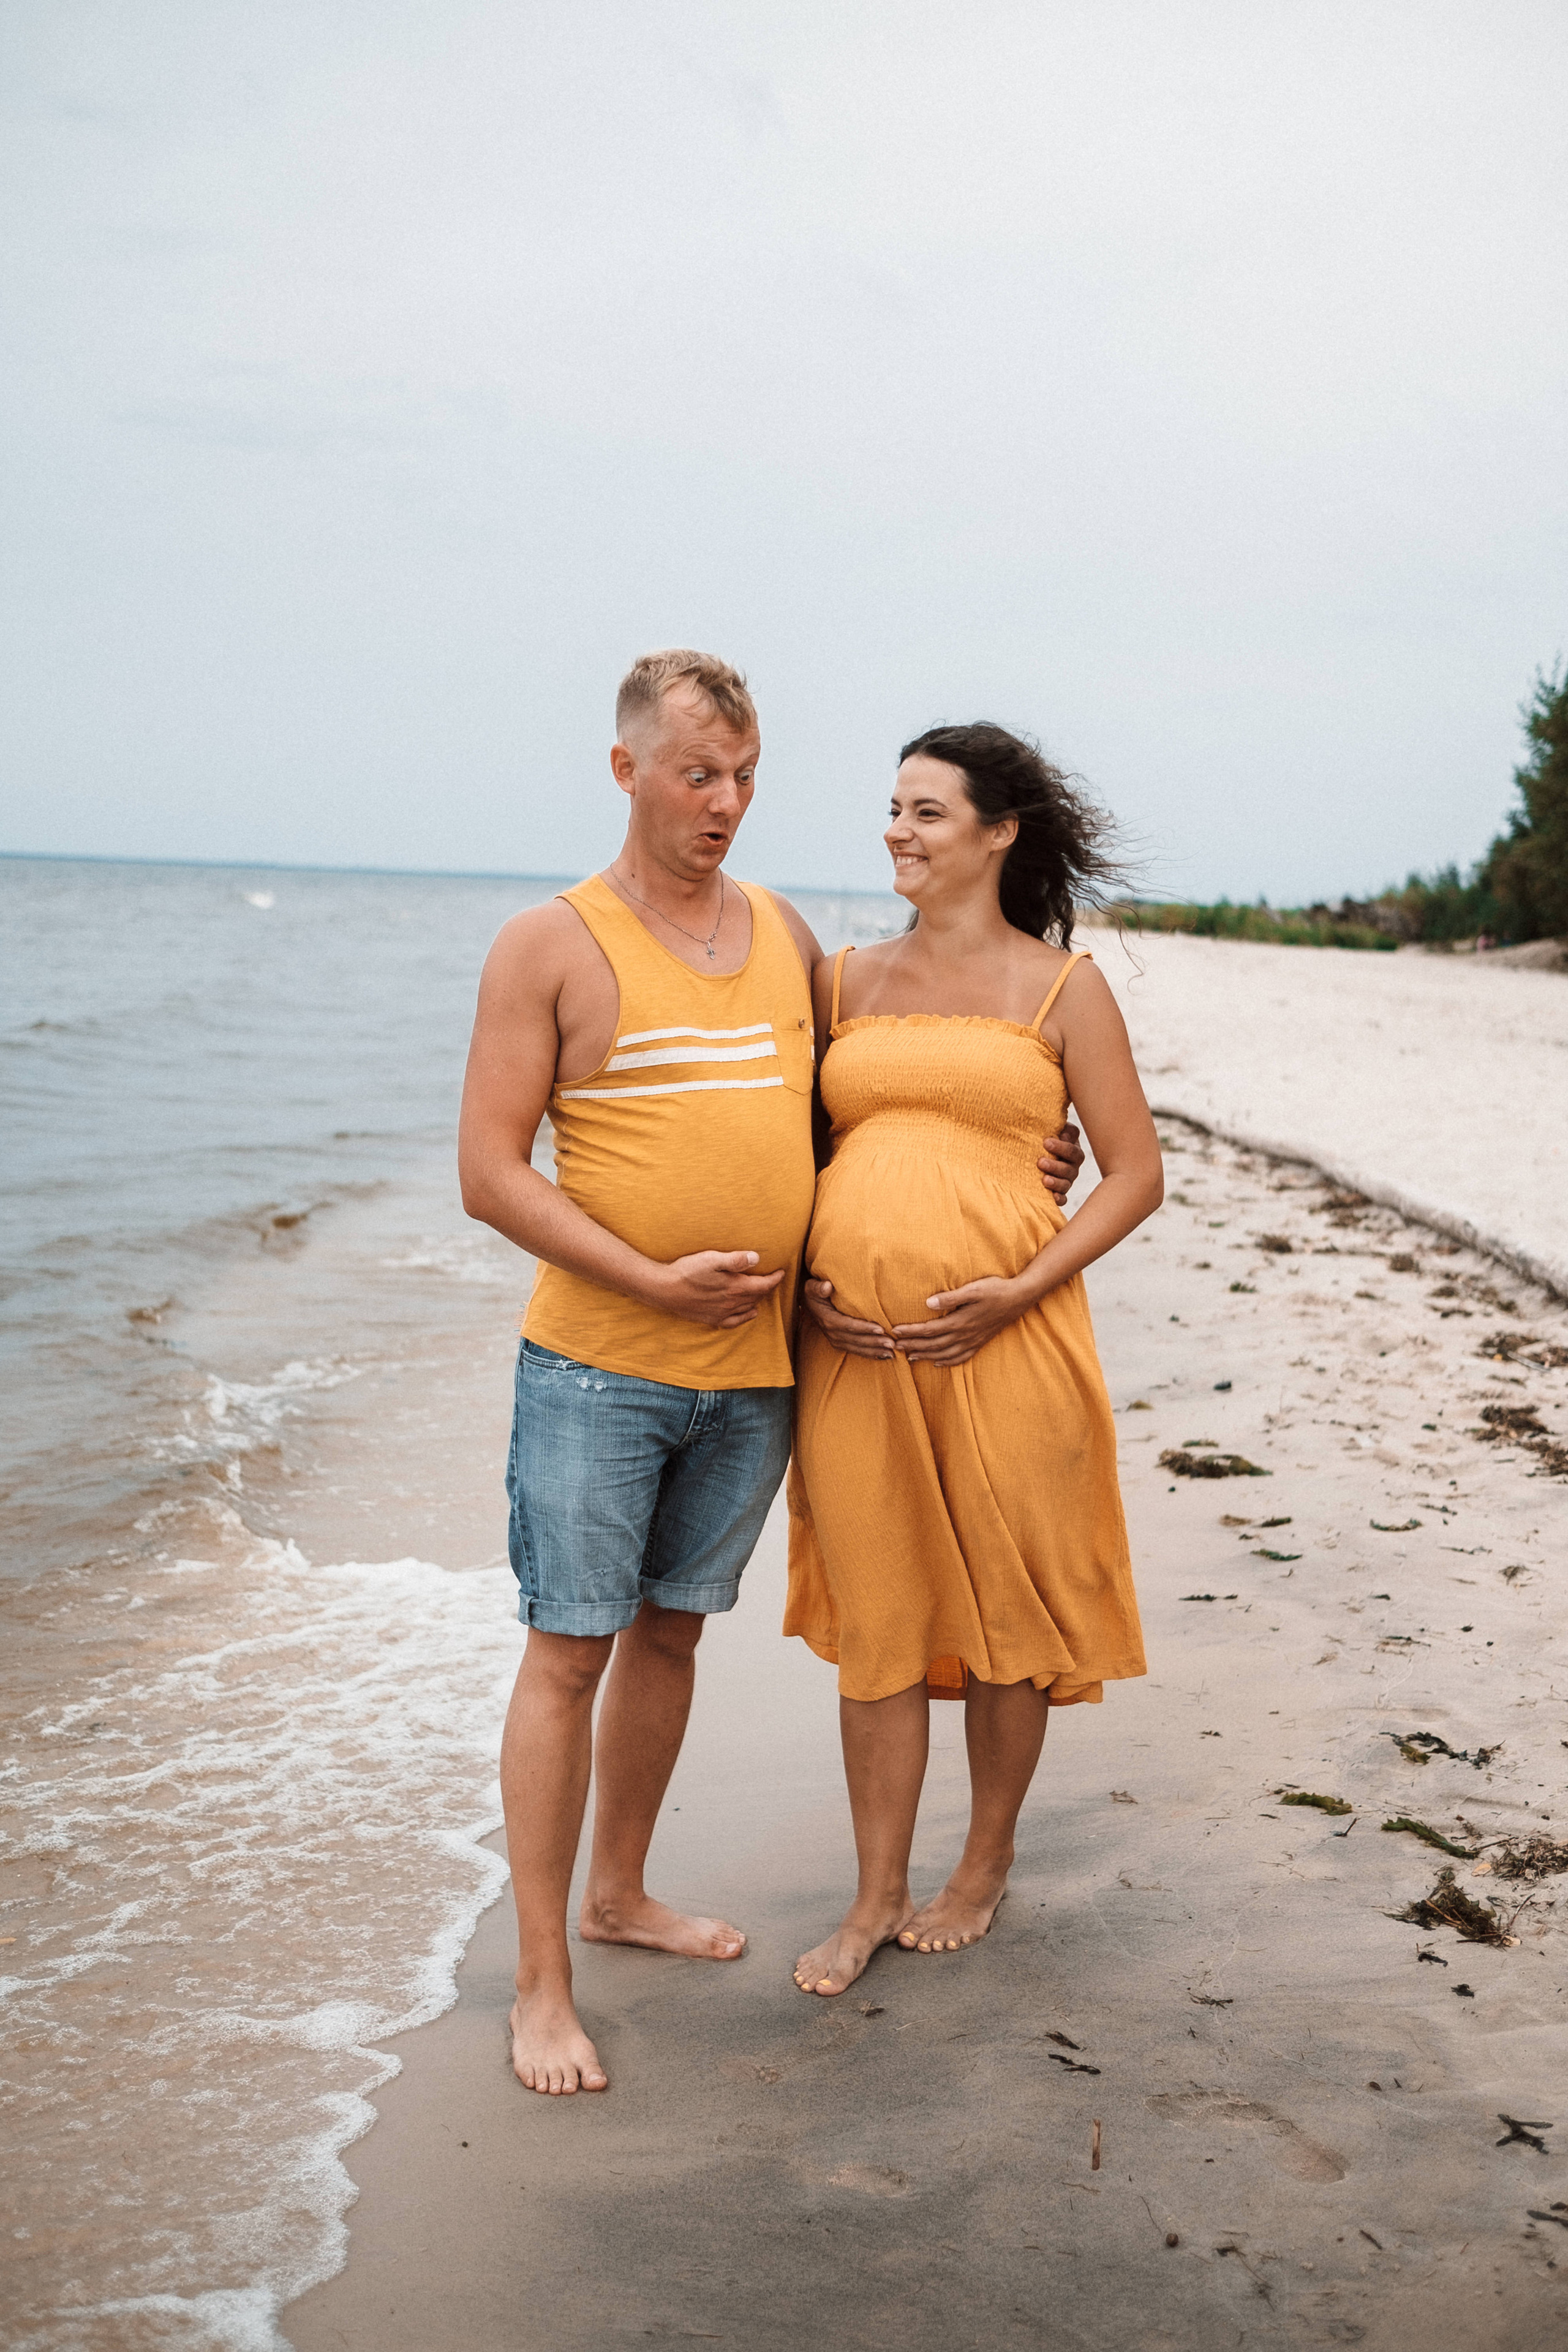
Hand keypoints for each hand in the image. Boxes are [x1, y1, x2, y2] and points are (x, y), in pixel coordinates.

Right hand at [657, 1250, 785, 1328]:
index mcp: (735, 1287)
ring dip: (758, 1299)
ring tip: (762, 1290)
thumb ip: (735, 1260)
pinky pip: (735, 1321)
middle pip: (757, 1296)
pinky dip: (746, 1317)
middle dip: (768, 1287)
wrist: (664, 1289)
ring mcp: (722, 1312)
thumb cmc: (687, 1271)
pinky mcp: (712, 1318)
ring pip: (748, 1307)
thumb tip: (756, 1258)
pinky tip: (750, 1312)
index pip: (763, 1285)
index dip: (775, 1279)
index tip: (781, 1271)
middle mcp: (731, 1303)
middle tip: (773, 1278)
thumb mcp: (711, 1259)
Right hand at [802, 1277, 894, 1358]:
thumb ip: (819, 1287)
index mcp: (828, 1319)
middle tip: (892, 1344)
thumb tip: (827, 1286)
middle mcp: (831, 1333)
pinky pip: (856, 1351)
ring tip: (892, 1352)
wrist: (807, 1302)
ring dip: (875, 1351)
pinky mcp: (839, 1343)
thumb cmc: (814, 1292)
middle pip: (856, 1340)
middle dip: (875, 1343)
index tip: (881, 1329)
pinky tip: (883, 1356)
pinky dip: (870, 1354)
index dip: (865, 1328)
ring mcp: (835, 1340)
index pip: (849, 1325)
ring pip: (857, 1348)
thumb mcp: (812, 1287)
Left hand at [891, 1276, 1027, 1366]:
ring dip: (925, 1356)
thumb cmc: (995, 1290)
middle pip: (933, 1345)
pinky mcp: (979, 1342)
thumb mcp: (973, 1289)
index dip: (911, 1332)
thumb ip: (951, 1297)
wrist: (1019, 1298)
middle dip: (913, 1346)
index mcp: (960, 1321)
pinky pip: (960, 1358)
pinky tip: (937, 1362)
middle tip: (894, 1346)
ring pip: (944, 1354)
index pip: (929, 1329)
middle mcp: (964, 1335)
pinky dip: (946, 1362)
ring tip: (909, 1357)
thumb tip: (928, 1303)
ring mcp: (973, 1341)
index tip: (895, 1331)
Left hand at [1037, 1120, 1083, 1203]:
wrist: (1029, 1158)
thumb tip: (1042, 1115)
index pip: (1072, 1141)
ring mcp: (1068, 1177)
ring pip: (1067, 1180)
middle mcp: (1072, 1161)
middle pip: (1072, 1162)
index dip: (1061, 1144)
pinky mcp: (1061, 1192)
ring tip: (1044, 1180)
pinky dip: (1059, 1198)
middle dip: (1056, 1162)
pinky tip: (1053, 1197)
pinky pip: (1064, 1197)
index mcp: (1070, 1143)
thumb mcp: (1040, 1130)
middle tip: (1040, 1162)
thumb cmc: (1035, 1140)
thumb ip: (1045, 1123)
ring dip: (1057, 1180)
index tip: (1045, 1142)